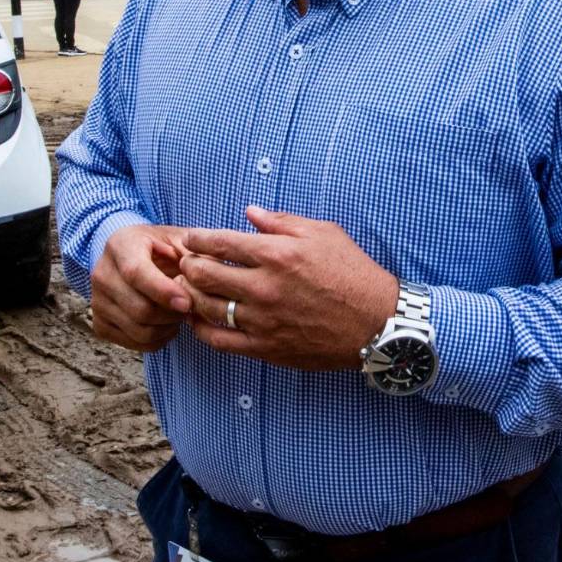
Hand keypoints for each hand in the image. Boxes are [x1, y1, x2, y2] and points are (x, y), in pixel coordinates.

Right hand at [90, 224, 193, 352]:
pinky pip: (132, 343)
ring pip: (138, 330)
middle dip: (172, 314)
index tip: (187, 303)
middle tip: (190, 307)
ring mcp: (97, 300)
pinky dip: (156, 340)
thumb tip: (205, 278)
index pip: (136, 273)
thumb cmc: (163, 246)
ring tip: (180, 314)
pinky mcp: (99, 323)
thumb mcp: (180, 239)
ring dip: (167, 327)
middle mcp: (102, 273)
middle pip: (139, 308)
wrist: (135, 254)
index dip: (163, 291)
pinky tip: (166, 324)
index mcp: (120, 244)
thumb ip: (194, 255)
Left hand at [179, 206, 398, 369]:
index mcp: (278, 255)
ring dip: (190, 296)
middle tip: (185, 262)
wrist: (376, 322)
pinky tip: (199, 320)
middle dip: (189, 265)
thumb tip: (250, 213)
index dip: (199, 239)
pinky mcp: (267, 348)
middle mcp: (265, 287)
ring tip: (187, 288)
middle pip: (206, 275)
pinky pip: (221, 341)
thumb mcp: (323, 234)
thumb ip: (282, 222)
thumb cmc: (353, 272)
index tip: (191, 238)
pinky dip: (203, 329)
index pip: (221, 243)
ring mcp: (263, 320)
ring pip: (208, 308)